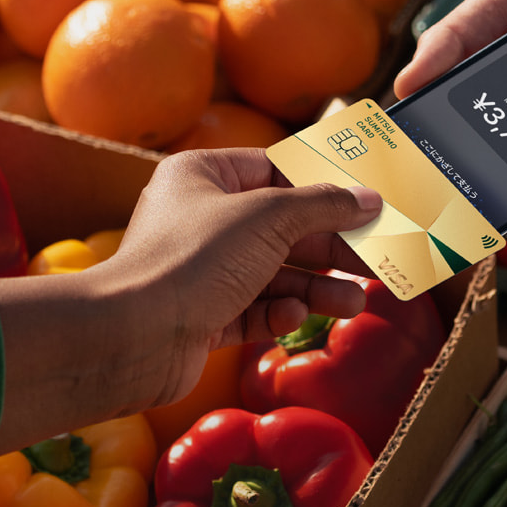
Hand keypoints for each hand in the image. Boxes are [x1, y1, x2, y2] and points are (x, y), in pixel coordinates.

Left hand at [101, 148, 381, 399]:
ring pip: (272, 274)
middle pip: (280, 227)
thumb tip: (368, 198)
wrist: (133, 336)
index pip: (273, 170)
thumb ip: (323, 205)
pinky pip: (252, 309)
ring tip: (354, 303)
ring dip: (315, 288)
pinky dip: (278, 314)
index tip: (364, 202)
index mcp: (202, 176)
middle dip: (328, 247)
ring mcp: (199, 270)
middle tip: (373, 260)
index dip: (321, 186)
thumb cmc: (192, 259)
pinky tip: (293, 319)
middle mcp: (198, 218)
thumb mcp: (269, 217)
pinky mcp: (201, 316)